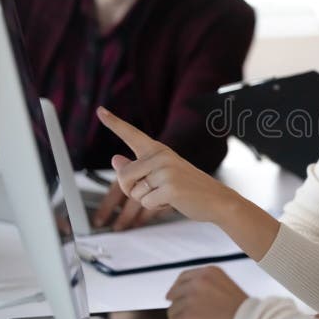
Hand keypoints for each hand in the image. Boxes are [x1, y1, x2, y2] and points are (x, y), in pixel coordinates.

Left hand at [95, 106, 236, 223]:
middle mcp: (161, 156)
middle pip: (123, 176)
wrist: (218, 200)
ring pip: (134, 193)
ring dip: (147, 200)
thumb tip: (115, 159)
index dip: (114, 123)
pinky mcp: (170, 187)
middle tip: (155, 191)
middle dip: (132, 191)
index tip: (100, 111)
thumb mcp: (162, 173)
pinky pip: (146, 203)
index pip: (132, 134)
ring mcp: (166, 171)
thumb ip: (138, 167)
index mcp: (158, 150)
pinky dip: (156, 208)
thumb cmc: (189, 187)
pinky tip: (172, 201)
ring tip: (168, 195)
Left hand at [164, 266, 247, 318]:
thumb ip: (208, 289)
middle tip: (182, 318)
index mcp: (209, 272)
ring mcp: (191, 300)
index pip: (184, 278)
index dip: (177, 289)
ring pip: (172, 312)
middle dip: (178, 307)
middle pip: (176, 295)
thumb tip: (188, 301)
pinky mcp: (185, 318)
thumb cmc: (244, 313)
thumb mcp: (227, 289)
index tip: (174, 297)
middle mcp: (198, 282)